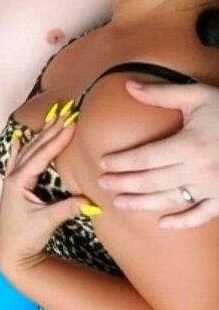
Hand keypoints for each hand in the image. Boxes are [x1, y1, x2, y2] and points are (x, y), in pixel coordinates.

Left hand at [0, 113, 86, 273]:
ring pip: (28, 151)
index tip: (71, 122)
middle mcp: (14, 176)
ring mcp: (12, 180)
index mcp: (20, 180)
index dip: (58, 138)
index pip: (42, 154)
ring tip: (52, 118)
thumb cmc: (25, 237)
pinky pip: (18, 160)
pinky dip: (21, 147)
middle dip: (51, 129)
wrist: (10, 253)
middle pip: (35, 147)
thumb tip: (92, 201)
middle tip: (65, 111)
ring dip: (41, 135)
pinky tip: (18, 137)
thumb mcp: (47, 222)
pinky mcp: (15, 187)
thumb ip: (68, 209)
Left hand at [99, 82, 218, 228]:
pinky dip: (183, 221)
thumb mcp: (197, 95)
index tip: (103, 163)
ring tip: (120, 203)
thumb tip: (128, 86)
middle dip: (124, 183)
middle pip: (152, 181)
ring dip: (143, 203)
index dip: (122, 162)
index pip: (145, 158)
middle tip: (103, 183)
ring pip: (171, 200)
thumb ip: (161, 93)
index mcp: (190, 145)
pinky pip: (203, 215)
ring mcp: (214, 187)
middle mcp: (200, 170)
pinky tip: (163, 223)